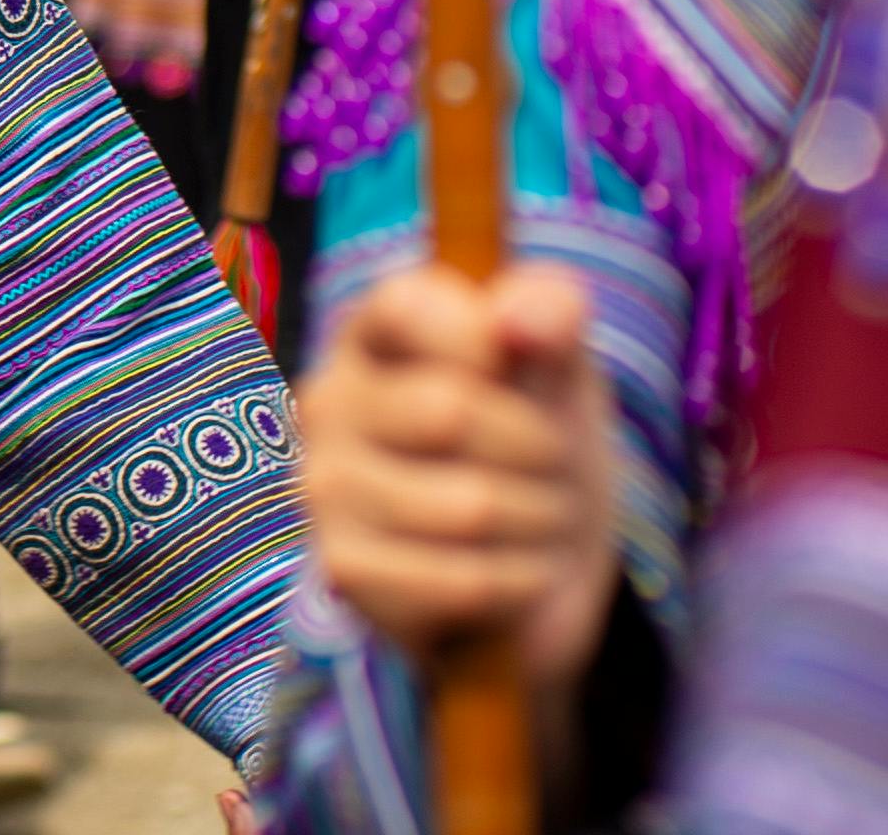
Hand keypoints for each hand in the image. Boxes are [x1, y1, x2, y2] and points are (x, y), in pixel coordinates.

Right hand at [298, 263, 617, 693]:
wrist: (541, 562)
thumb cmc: (539, 440)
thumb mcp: (562, 365)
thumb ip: (549, 311)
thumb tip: (516, 317)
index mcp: (372, 333)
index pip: (406, 307)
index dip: (485, 339)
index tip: (522, 367)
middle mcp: (328, 400)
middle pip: (451, 410)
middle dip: (540, 447)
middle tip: (555, 462)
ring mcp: (325, 487)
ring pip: (469, 507)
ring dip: (541, 522)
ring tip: (540, 519)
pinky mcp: (345, 570)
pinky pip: (463, 579)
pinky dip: (520, 580)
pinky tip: (514, 572)